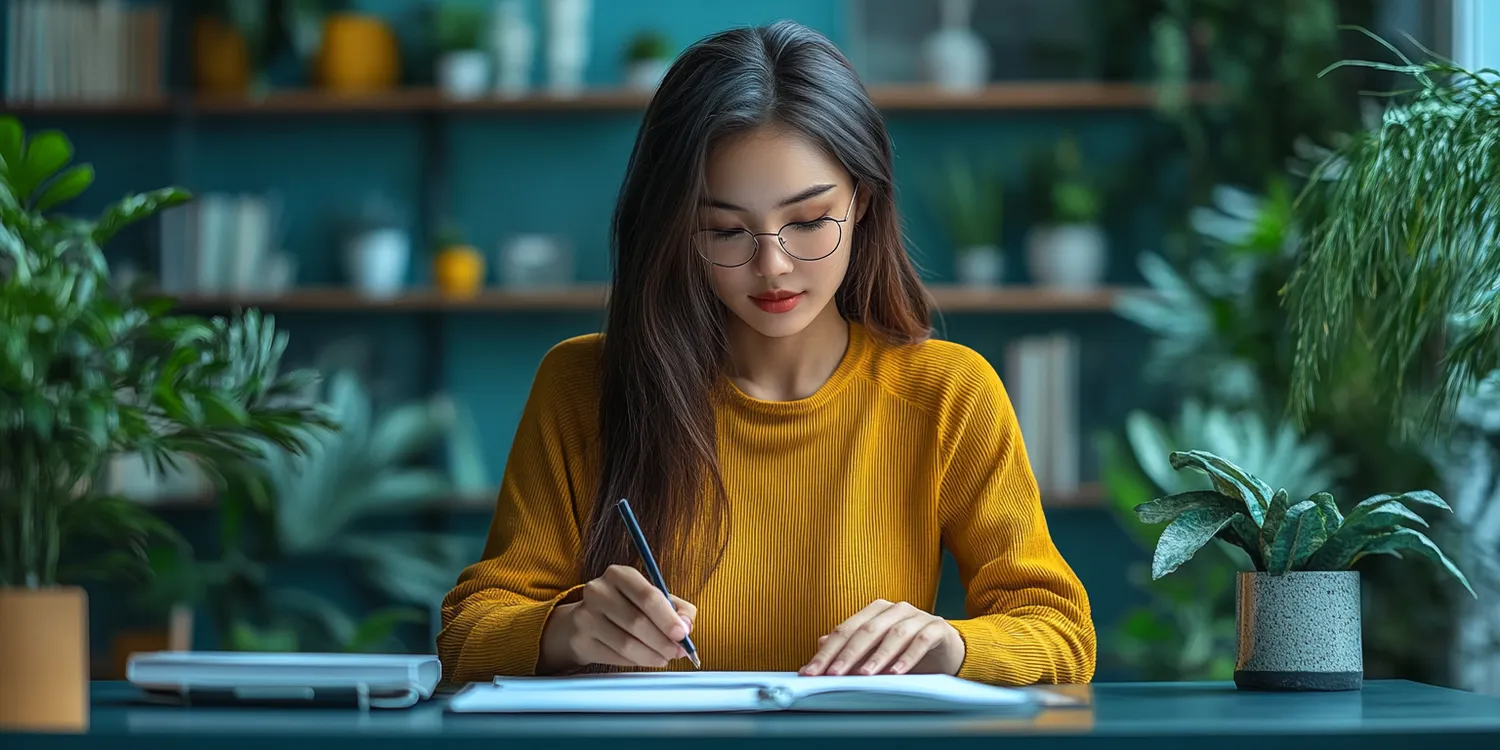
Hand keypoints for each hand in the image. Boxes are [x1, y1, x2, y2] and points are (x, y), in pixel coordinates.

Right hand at [539, 564, 695, 672]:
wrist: (583, 622)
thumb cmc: (626, 607)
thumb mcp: (651, 598)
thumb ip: (677, 608)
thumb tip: (687, 626)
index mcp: (619, 574)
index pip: (648, 596)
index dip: (668, 618)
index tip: (683, 634)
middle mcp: (598, 591)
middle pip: (637, 622)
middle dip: (663, 641)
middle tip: (678, 651)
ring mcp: (585, 616)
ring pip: (626, 643)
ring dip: (651, 655)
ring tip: (664, 658)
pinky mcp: (580, 640)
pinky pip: (614, 656)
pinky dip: (635, 661)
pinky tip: (644, 658)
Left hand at [799, 599, 963, 676]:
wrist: (948, 651)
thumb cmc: (906, 652)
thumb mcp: (875, 652)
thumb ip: (851, 648)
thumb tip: (821, 644)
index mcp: (875, 611)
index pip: (845, 630)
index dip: (827, 652)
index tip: (810, 673)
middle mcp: (894, 609)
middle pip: (866, 630)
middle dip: (847, 654)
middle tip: (833, 675)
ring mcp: (917, 616)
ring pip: (893, 634)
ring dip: (877, 656)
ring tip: (863, 675)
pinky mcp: (937, 627)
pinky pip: (921, 640)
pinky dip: (908, 657)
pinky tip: (897, 673)